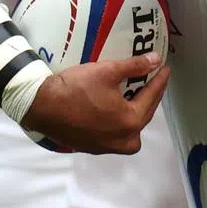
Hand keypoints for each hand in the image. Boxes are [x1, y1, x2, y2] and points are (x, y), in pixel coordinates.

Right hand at [22, 53, 169, 154]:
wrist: (41, 106)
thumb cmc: (76, 88)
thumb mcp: (108, 71)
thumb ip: (135, 66)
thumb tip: (155, 60)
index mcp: (130, 121)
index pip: (151, 96)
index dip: (159, 80)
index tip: (165, 68)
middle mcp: (123, 139)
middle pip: (144, 115)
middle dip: (151, 97)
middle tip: (154, 81)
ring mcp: (107, 147)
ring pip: (131, 130)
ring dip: (137, 113)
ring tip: (138, 96)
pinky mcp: (92, 147)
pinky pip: (115, 135)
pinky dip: (120, 123)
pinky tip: (116, 111)